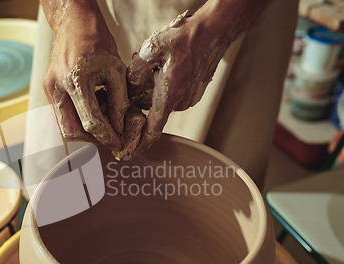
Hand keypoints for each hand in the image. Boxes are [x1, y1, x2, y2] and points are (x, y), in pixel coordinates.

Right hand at [41, 1, 128, 150]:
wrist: (72, 21)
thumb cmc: (96, 39)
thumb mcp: (116, 69)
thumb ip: (119, 100)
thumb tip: (120, 126)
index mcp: (75, 80)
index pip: (91, 122)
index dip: (107, 137)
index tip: (118, 143)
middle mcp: (57, 88)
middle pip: (72, 131)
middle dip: (92, 139)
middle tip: (110, 138)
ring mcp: (49, 90)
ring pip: (63, 126)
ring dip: (83, 131)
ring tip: (103, 125)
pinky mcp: (48, 90)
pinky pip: (61, 115)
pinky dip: (77, 120)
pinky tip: (92, 112)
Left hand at [127, 10, 227, 153]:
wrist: (214, 30)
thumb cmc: (186, 38)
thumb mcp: (151, 49)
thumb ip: (136, 70)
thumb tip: (130, 84)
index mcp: (169, 96)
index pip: (152, 129)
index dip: (140, 143)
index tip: (129, 153)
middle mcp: (181, 102)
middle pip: (153, 109)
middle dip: (142, 99)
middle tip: (138, 79)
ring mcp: (189, 98)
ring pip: (163, 100)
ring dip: (155, 89)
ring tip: (156, 66)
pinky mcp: (195, 91)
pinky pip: (174, 94)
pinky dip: (166, 84)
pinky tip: (167, 66)